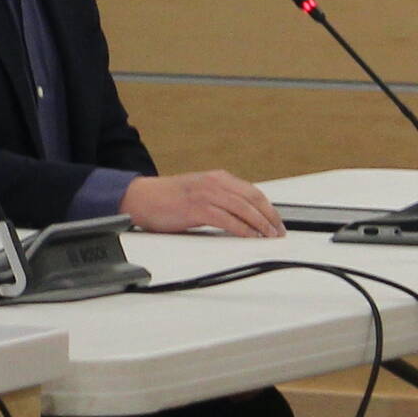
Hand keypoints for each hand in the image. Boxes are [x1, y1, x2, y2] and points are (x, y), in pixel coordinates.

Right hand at [119, 170, 284, 237]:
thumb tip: (240, 216)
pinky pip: (228, 220)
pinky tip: (250, 238)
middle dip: (270, 217)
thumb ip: (219, 199)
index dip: (268, 208)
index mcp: (216, 177)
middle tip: (278, 233)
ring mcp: (206, 194)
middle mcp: (214, 182)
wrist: (139, 197)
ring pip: (244, 209)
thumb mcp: (198, 192)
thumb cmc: (165, 198)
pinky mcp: (197, 208)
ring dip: (260, 225)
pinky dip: (243, 230)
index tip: (276, 222)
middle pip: (253, 199)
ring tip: (269, 237)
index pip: (252, 192)